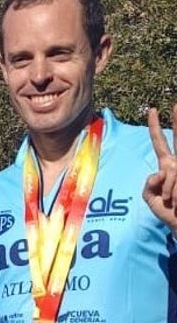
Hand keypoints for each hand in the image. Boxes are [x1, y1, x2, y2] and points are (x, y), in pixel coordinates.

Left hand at [145, 104, 176, 230]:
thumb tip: (161, 172)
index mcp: (166, 166)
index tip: (152, 110)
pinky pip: (175, 179)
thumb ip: (148, 184)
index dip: (154, 127)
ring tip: (173, 202)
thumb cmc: (168, 212)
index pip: (159, 143)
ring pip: (173, 172)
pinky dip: (174, 193)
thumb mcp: (150, 199)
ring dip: (170, 191)